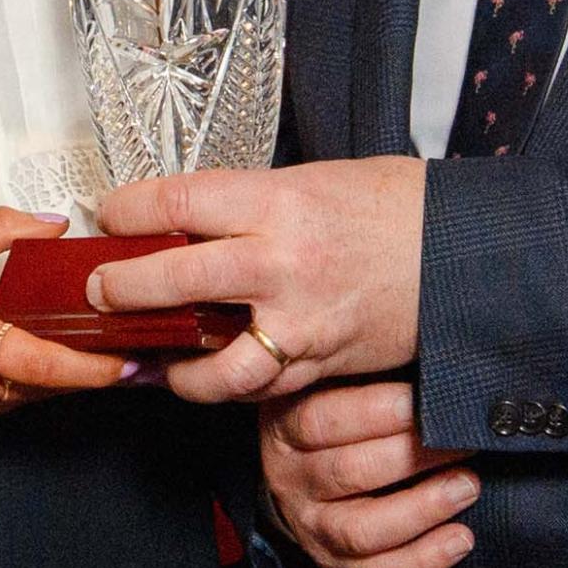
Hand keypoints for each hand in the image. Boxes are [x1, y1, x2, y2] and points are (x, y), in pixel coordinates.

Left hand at [92, 162, 425, 403]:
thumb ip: (251, 203)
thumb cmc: (399, 207)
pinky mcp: (321, 365)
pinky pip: (258, 388)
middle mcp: (284, 265)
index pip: (177, 202)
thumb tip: (188, 215)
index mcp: (281, 202)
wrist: (469, 254)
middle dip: (121, 287)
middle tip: (98, 289)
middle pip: (175, 279)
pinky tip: (205, 377)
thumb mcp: (316, 180)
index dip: (129, 209)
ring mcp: (302, 324)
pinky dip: (226, 387)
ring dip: (171, 365)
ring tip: (150, 356)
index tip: (111, 214)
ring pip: (212, 363)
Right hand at [256, 381, 477, 567]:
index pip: (321, 420)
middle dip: (413, 457)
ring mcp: (309, 524)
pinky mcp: (332, 561)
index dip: (376, 411)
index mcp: (286, 425)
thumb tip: (428, 357)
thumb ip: (364, 364)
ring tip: (467, 487)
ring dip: (422, 509)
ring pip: (361, 529)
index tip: (422, 398)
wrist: (306, 464)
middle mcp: (290, 478)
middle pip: (348, 473)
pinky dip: (423, 559)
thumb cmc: (341, 409)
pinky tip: (461, 538)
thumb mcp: (337, 376)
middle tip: (462, 441)